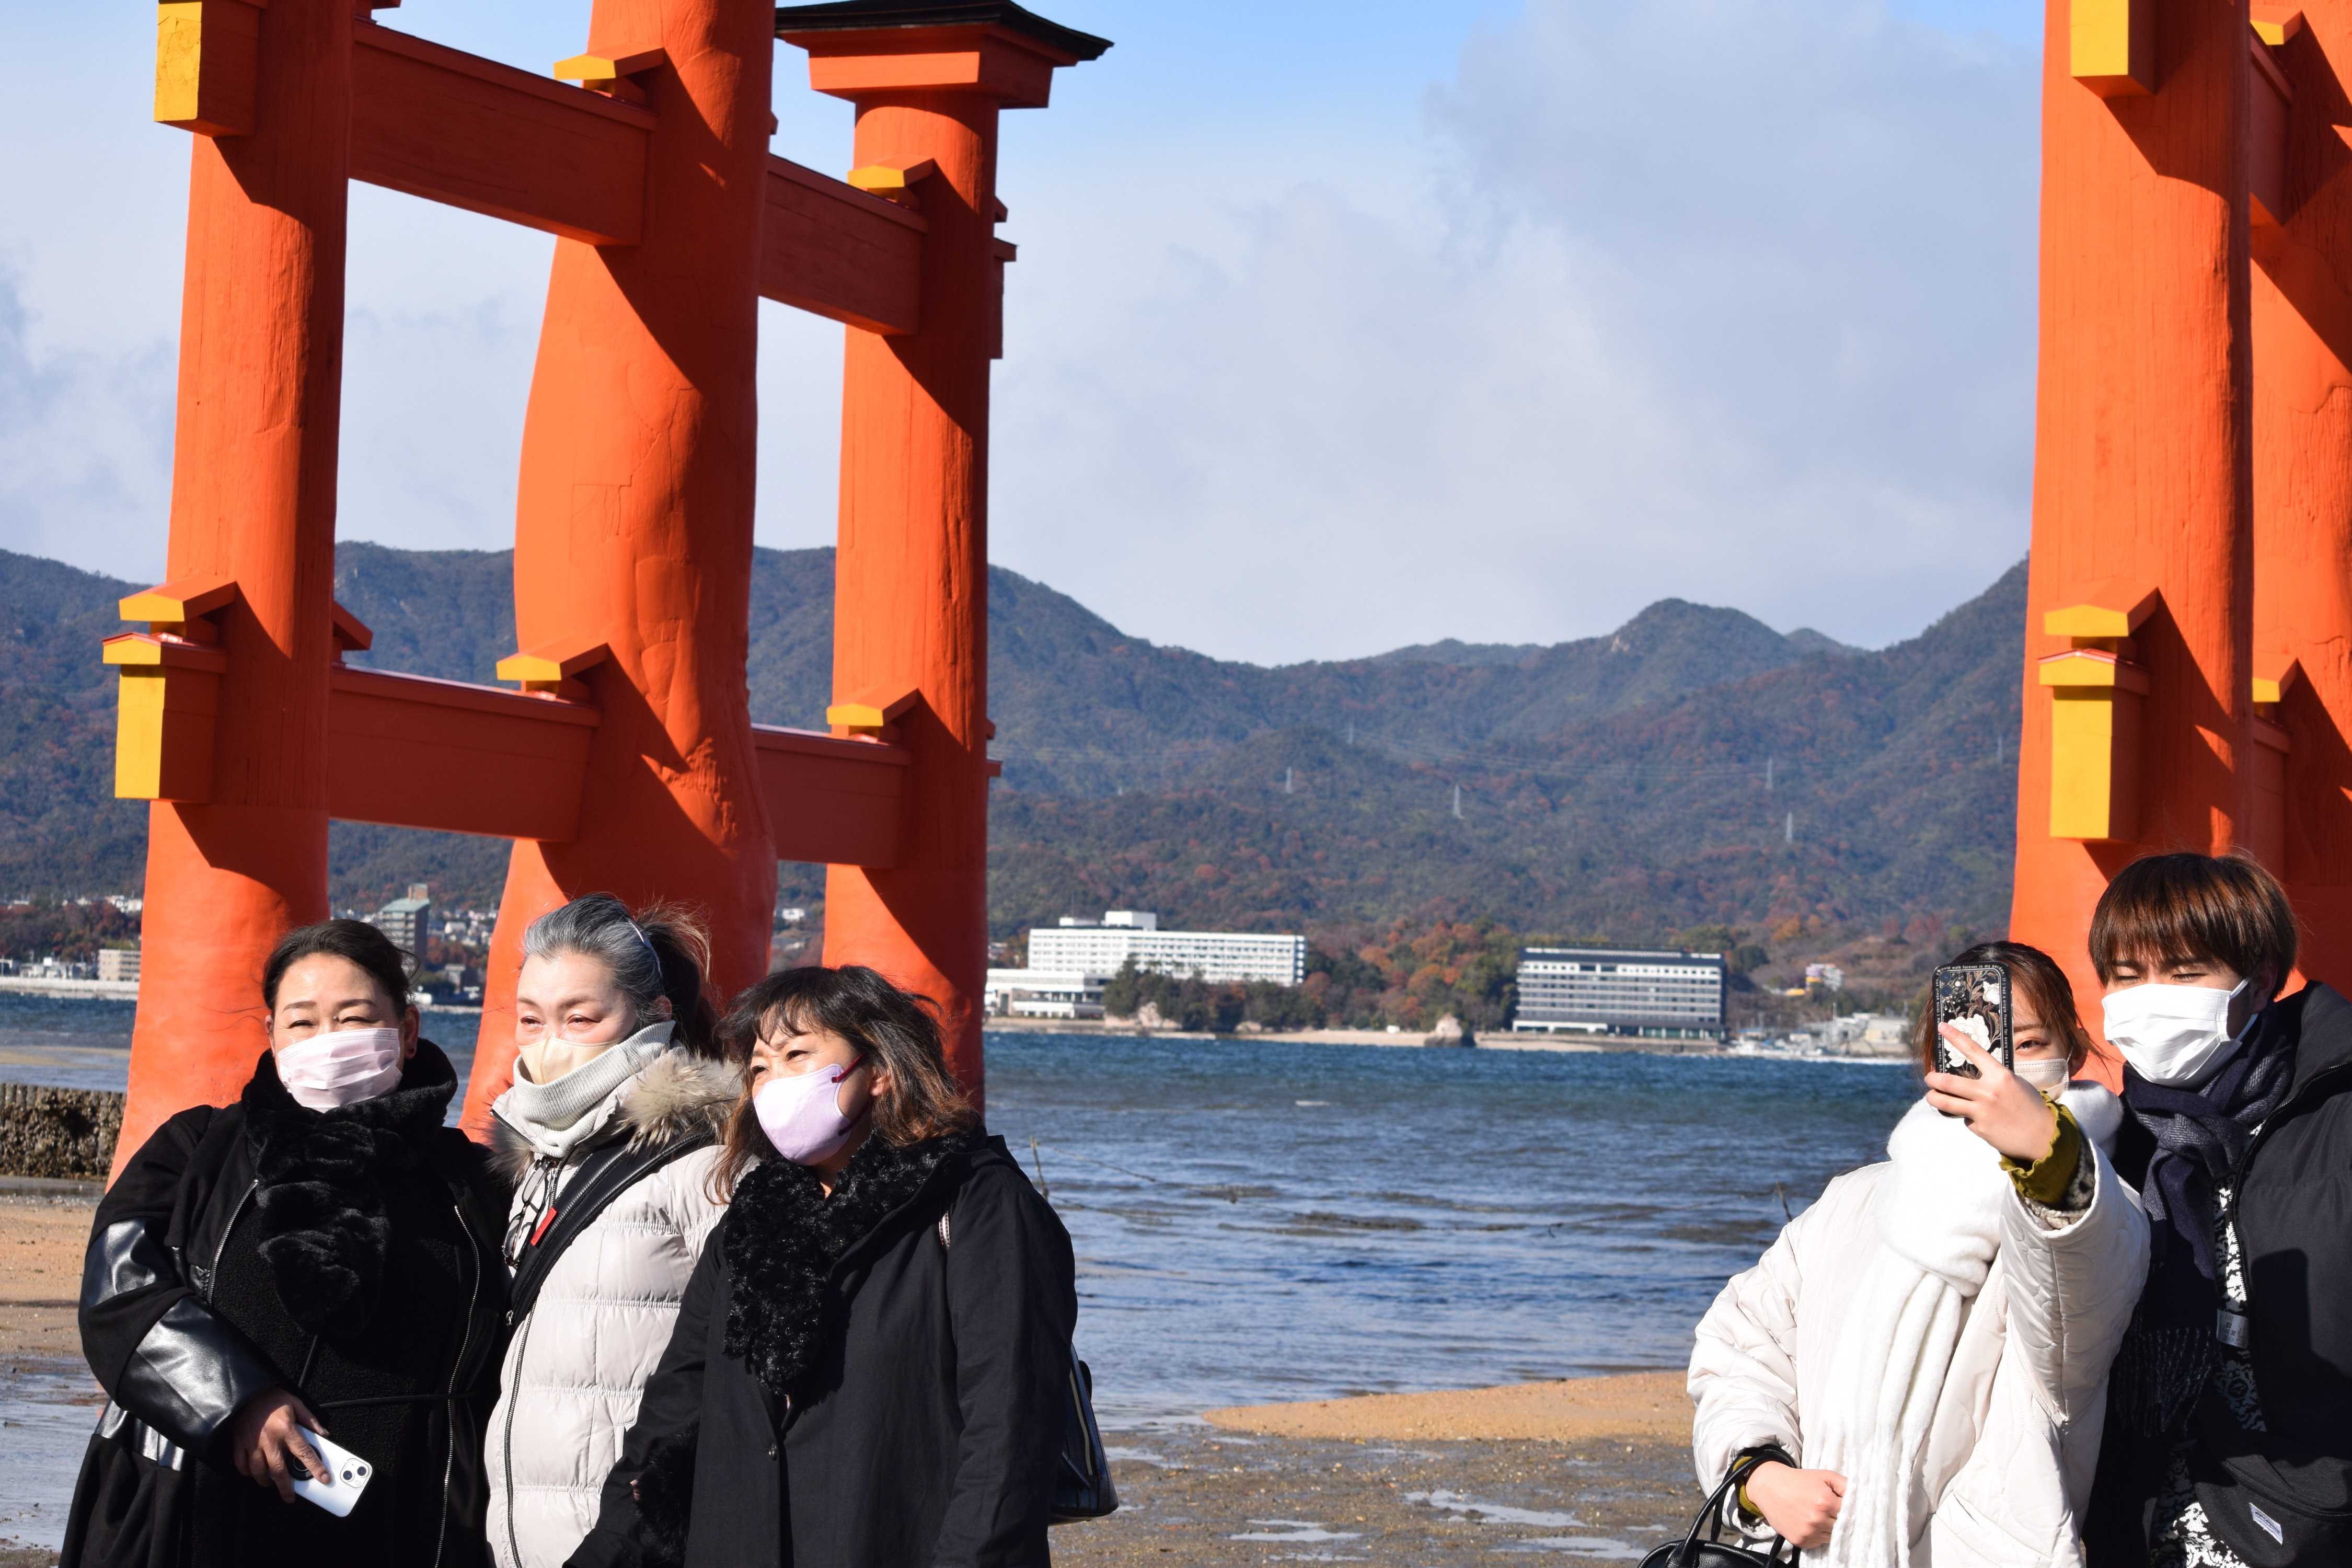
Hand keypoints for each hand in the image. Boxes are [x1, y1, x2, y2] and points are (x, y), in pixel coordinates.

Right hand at [228, 1388, 326, 1503]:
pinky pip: (241, 1465)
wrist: (248, 1393)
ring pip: (258, 1471)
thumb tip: (323, 1434)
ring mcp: (253, 1444)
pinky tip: (254, 1474)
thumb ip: (310, 1421)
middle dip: (286, 1488)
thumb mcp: (296, 1404)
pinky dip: (247, 1473)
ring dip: (266, 1482)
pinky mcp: (239, 1444)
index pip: (305, 1453)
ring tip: (271, 1484)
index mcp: (287, 1430)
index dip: (315, 1467)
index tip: (323, 1478)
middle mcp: (270, 1440)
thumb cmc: (273, 1398)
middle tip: (290, 1498)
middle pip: (279, 1470)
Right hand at [1744, 1460, 1844, 1549]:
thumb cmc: (1800, 1480)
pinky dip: (1818, 1535)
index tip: (1844, 1507)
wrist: (1769, 1487)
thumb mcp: (1825, 1476)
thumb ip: (1846, 1485)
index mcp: (1825, 1502)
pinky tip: (1810, 1523)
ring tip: (1820, 1516)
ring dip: (1830, 1529)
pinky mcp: (1799, 1541)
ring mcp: (1808, 1532)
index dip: (1849, 1510)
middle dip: (1840, 1520)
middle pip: (1842, 1527)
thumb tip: (1863, 1498)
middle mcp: (1817, 1519)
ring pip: (1832, 1537)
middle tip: (1831, 1511)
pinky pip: (1818, 1543)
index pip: (1851, 1514)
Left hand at [1925, 1024, 2058, 1162]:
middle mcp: (1988, 1092)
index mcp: (2000, 1076)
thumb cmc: (2030, 1106)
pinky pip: (1965, 1120)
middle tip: (1930, 1078)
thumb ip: (1993, 1079)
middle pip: (1948, 1082)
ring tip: (1932, 1096)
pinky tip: (1982, 1121)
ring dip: (1933, 1098)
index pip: (1974, 1051)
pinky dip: (1968, 1118)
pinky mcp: (1980, 1128)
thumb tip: (1970, 1076)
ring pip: (1945, 1103)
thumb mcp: (2015, 1084)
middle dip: (1932, 1079)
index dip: (1955, 1037)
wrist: (2044, 1136)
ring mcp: (1982, 1111)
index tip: (1941, 1027)